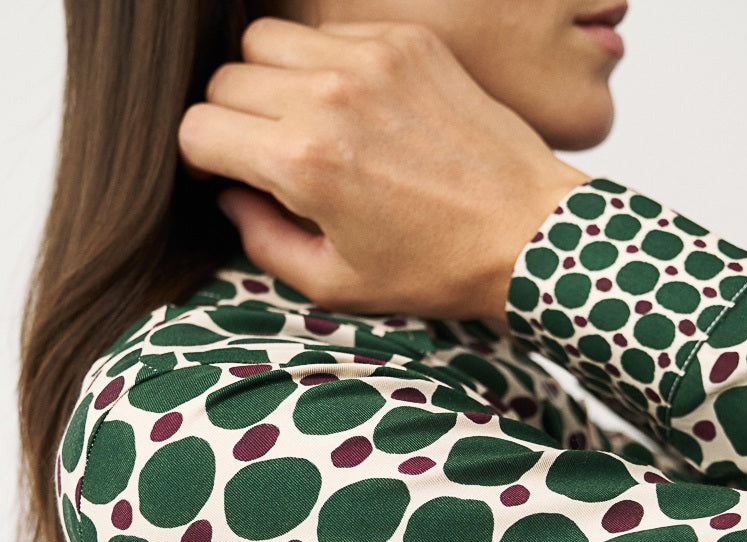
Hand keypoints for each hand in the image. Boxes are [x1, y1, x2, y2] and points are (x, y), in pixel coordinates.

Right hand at [178, 16, 591, 319]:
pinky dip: (323, 63)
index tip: (227, 176)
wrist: (528, 233)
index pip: (197, 129)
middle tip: (267, 157)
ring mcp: (369, 59)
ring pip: (265, 40)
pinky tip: (353, 107)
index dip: (203, 160)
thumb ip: (263, 241)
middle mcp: (328, 96)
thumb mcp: (336, 284)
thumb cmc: (436, 268)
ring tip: (302, 123)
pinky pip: (327, 31)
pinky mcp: (405, 41)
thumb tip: (231, 196)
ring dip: (268, 80)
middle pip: (224, 80)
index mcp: (304, 161)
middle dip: (233, 122)